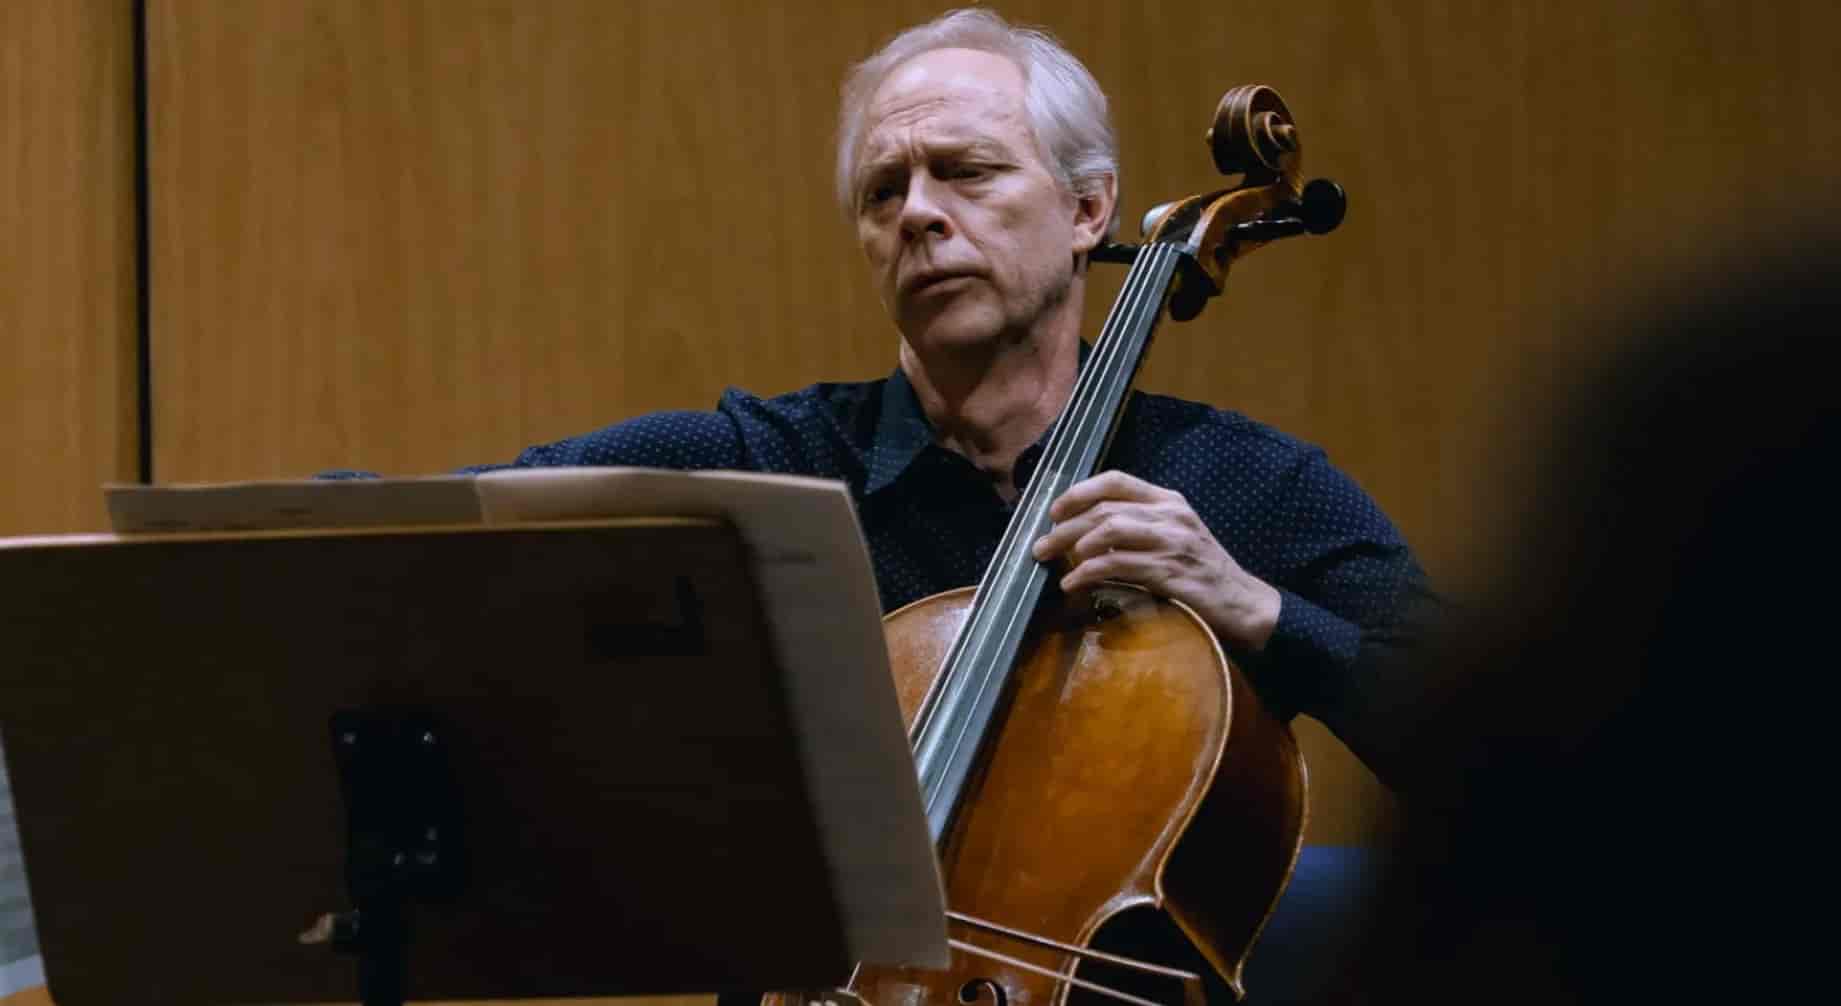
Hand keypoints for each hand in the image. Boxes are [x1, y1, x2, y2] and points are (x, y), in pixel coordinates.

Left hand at [1030, 471, 1280, 650]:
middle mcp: (1170, 515)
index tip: (1054, 510)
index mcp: (1168, 500)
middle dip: (1065, 527)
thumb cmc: (1201, 570)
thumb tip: (1084, 533)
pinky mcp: (1169, 572)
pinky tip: (1073, 583)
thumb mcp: (1173, 536)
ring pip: (1109, 531)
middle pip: (1105, 509)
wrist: (1242, 602)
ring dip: (1072, 547)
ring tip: (1051, 562)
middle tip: (1040, 545)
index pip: (1116, 480)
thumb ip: (1137, 526)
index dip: (1079, 492)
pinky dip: (1088, 573)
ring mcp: (1172, 542)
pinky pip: (1118, 565)